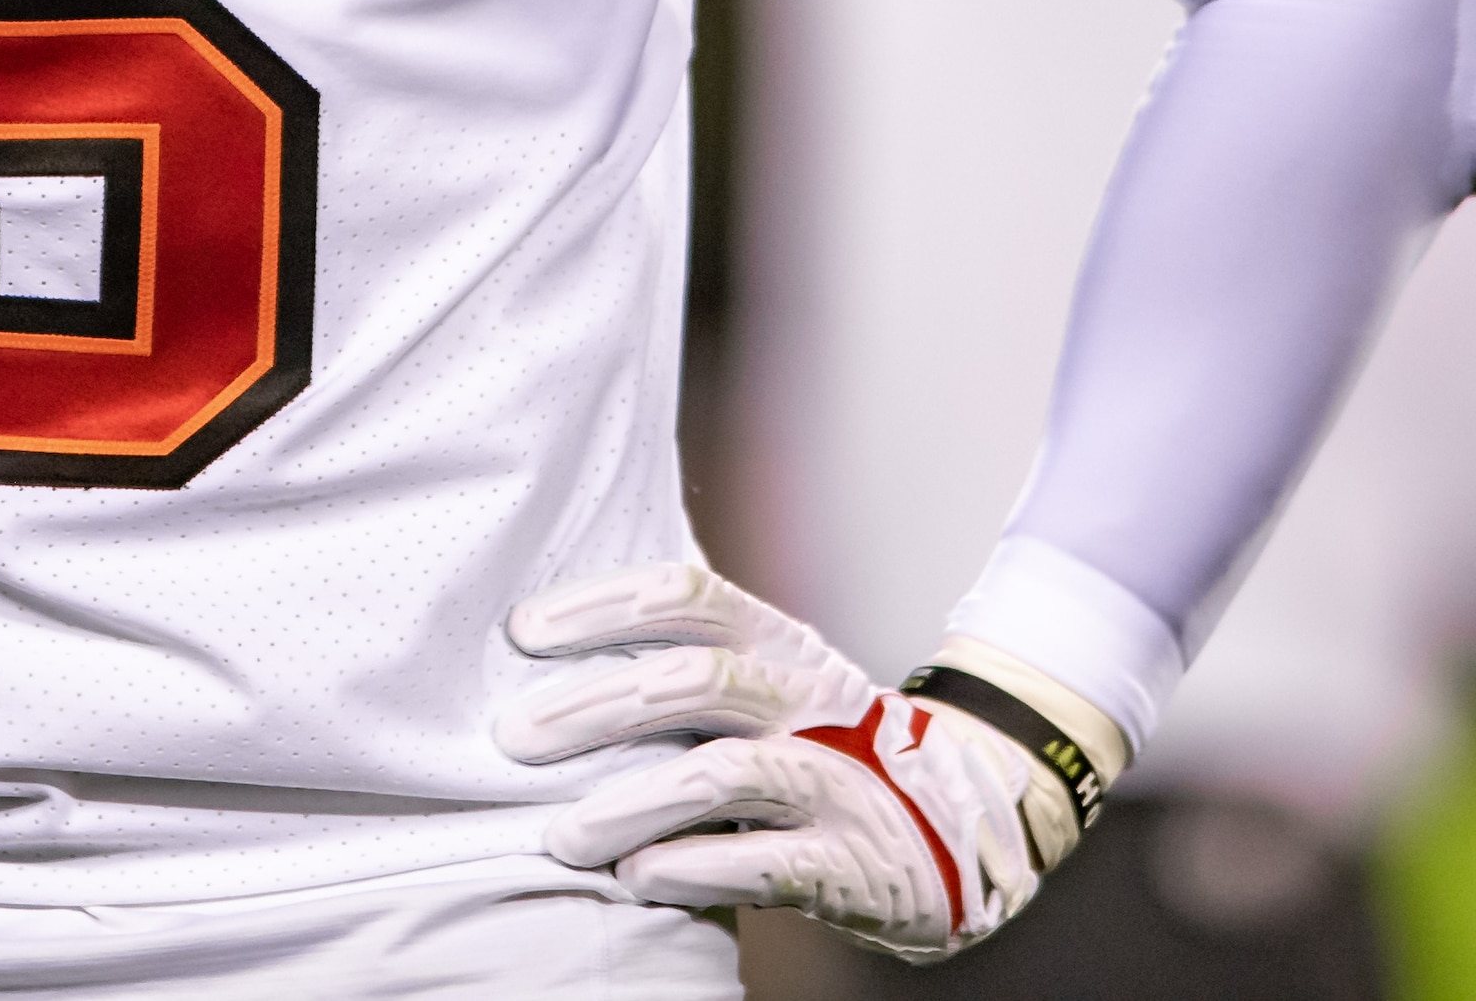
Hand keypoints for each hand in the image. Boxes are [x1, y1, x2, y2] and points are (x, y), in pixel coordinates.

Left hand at [496, 563, 1088, 964]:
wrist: (961, 825)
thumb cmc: (826, 749)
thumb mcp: (772, 685)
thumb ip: (687, 667)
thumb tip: (547, 658)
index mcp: (784, 644)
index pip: (689, 597)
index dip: (603, 607)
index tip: (522, 633)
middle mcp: (811, 700)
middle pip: (695, 683)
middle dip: (594, 707)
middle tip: (514, 739)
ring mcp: (835, 779)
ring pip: (724, 774)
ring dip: (630, 804)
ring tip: (562, 835)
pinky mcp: (847, 862)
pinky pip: (764, 864)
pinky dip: (692, 868)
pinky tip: (636, 877)